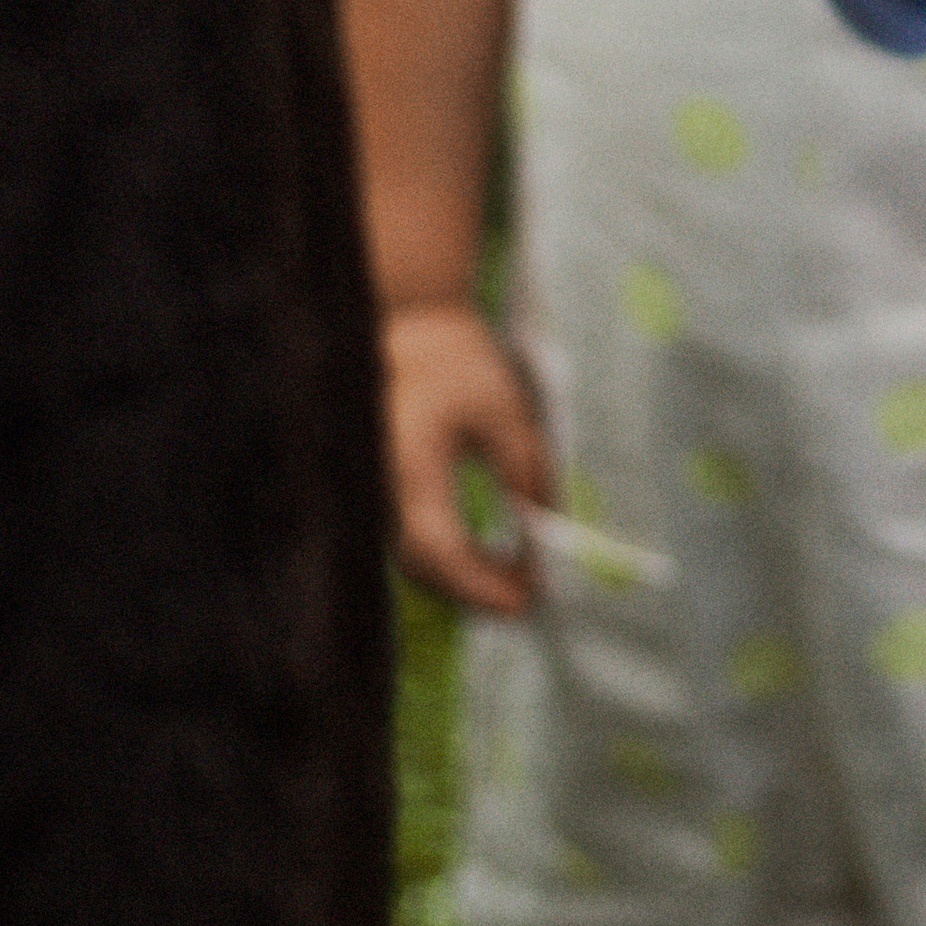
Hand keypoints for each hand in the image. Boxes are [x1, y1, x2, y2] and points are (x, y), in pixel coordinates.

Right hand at [383, 300, 553, 614]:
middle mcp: (382, 489)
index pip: (441, 549)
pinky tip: (490, 557)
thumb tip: (548, 525)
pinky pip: (412, 541)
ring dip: (466, 578)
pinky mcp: (384, 492)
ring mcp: (378, 493)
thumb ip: (526, 468)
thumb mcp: (504, 407)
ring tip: (521, 579)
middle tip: (533, 597)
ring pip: (416, 560)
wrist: (407, 327)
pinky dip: (451, 559)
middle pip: (426, 567)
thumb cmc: (456, 360)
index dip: (484, 583)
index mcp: (409, 466)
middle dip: (480, 590)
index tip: (530, 598)